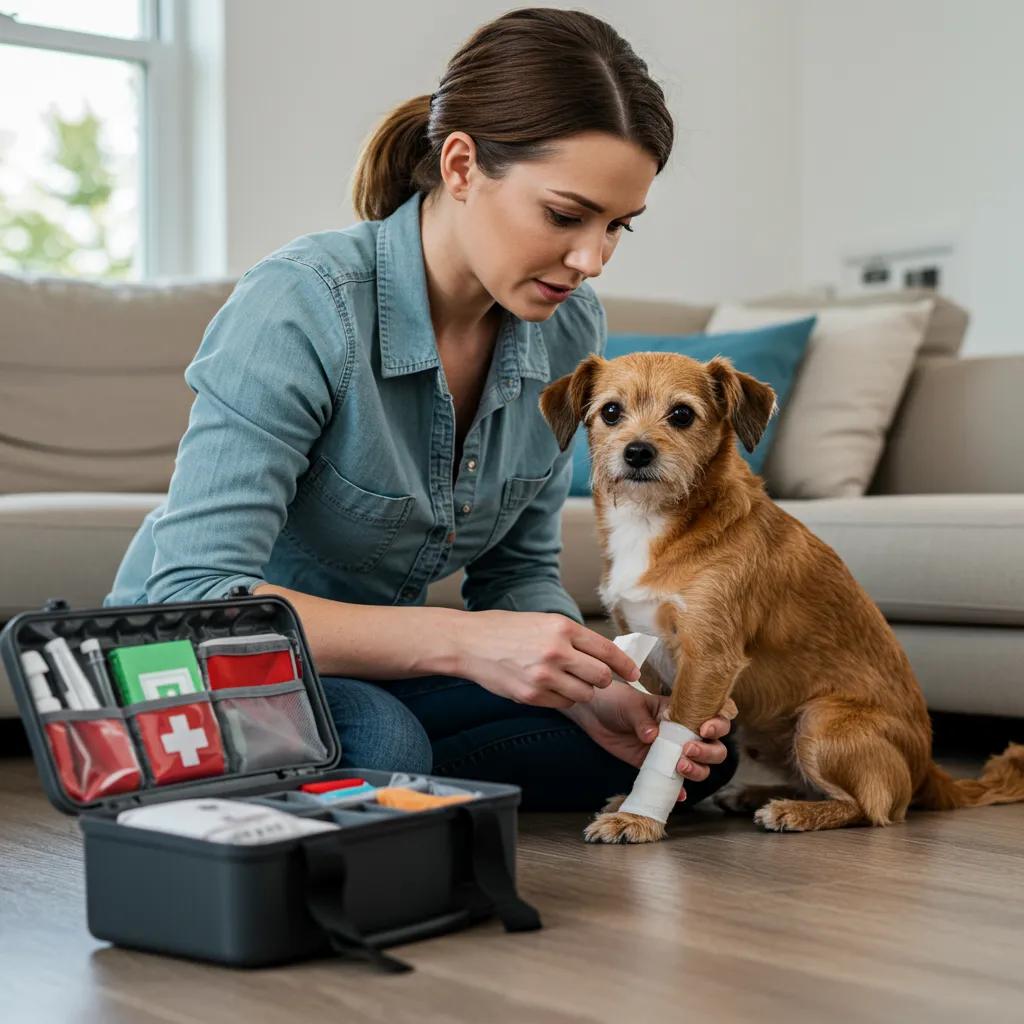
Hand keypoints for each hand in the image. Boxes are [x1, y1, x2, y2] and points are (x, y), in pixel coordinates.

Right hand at [455, 611, 641, 707]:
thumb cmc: (506, 630)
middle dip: (603, 681)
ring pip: (584, 695)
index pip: (608, 651)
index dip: (626, 665)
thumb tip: (604, 655)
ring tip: (564, 681)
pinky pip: (562, 704)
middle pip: (601, 677)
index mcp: (562, 628)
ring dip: (581, 691)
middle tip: (595, 678)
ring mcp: (544, 676)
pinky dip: (560, 699)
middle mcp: (556, 651)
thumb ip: (572, 637)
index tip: (635, 674)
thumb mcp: (543, 622)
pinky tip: (545, 686)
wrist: (469, 642)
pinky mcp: (531, 695)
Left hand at [567, 686, 734, 801]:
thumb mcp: (630, 705)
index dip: (718, 725)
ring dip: (697, 771)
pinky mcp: (655, 767)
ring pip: (700, 767)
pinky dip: (678, 791)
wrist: (595, 713)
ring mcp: (671, 752)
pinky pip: (673, 783)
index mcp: (683, 712)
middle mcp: (682, 733)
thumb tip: (652, 736)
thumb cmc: (617, 701)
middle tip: (687, 751)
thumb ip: (642, 719)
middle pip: (714, 748)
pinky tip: (678, 795)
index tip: (703, 730)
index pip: (714, 718)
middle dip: (708, 753)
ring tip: (679, 767)